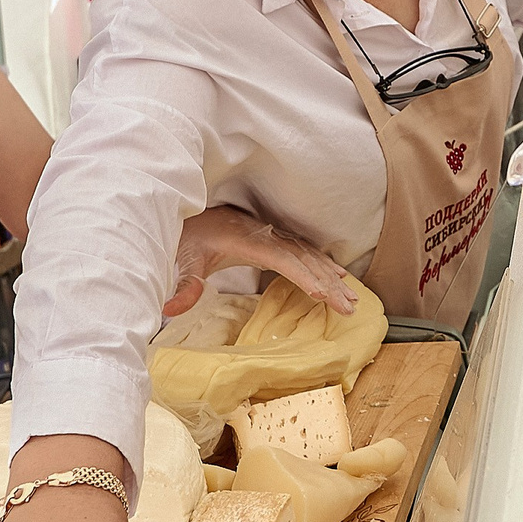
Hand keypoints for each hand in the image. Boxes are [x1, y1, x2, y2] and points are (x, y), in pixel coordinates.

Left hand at [170, 205, 354, 318]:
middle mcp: (267, 236)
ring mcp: (274, 236)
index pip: (281, 258)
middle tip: (348, 308)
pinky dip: (325, 264)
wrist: (192, 213)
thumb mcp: (183, 259)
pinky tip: (339, 276)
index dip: (302, 274)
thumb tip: (171, 308)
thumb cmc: (189, 236)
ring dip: (332, 277)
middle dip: (329, 283)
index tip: (321, 293)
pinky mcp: (276, 239)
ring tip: (352, 299)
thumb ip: (183, 284)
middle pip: (304, 259)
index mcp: (247, 240)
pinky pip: (306, 252)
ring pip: (310, 256)